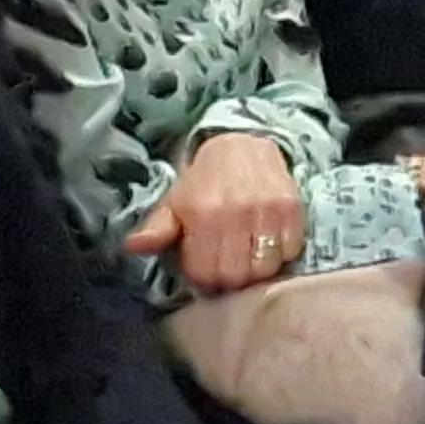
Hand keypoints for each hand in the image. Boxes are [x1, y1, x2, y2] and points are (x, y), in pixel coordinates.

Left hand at [122, 133, 304, 294]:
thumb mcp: (173, 203)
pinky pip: (290, 253)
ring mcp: (267, 211)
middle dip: (228, 278)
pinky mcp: (292, 210)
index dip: (203, 277)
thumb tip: (132, 248)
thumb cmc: (203, 182)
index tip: (203, 269)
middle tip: (225, 265)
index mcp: (202, 213)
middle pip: (236, 276)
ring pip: (265, 269)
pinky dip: (279, 255)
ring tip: (245, 256)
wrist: (242, 145)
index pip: (204, 273)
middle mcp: (235, 212)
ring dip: (255, 270)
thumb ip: (156, 230)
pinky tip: (265, 243)